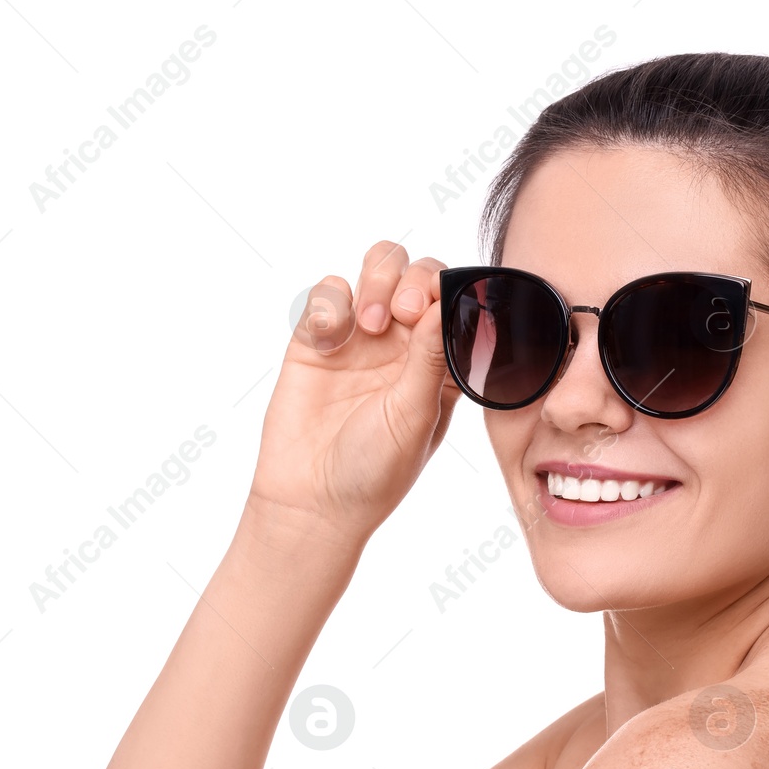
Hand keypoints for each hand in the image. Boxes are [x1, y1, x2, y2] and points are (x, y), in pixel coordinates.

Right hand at [248, 241, 462, 541]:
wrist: (312, 500)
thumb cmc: (375, 471)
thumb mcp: (415, 416)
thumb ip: (431, 359)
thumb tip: (447, 305)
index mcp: (440, 363)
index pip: (456, 303)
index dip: (451, 292)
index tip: (436, 311)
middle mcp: (404, 344)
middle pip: (419, 274)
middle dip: (414, 280)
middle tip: (403, 314)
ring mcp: (361, 337)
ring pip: (377, 269)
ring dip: (378, 279)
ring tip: (371, 323)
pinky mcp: (317, 339)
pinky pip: (329, 291)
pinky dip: (331, 301)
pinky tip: (328, 340)